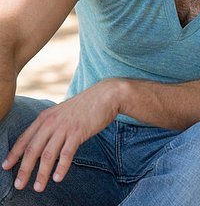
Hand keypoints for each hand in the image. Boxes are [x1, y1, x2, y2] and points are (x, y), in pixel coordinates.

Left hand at [1, 80, 120, 191]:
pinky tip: (58, 178)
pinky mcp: (78, 132)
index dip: (14, 154)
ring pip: (48, 155)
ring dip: (42, 173)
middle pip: (33, 149)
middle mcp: (51, 122)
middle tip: (19, 185)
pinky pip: (67, 153)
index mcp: (45, 117)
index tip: (6, 167)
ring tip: (38, 187)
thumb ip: (51, 124)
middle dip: (24, 169)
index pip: (25, 139)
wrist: (105, 95)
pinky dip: (61, 167)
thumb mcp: (62, 112)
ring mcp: (65, 127)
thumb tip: (43, 141)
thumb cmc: (85, 105)